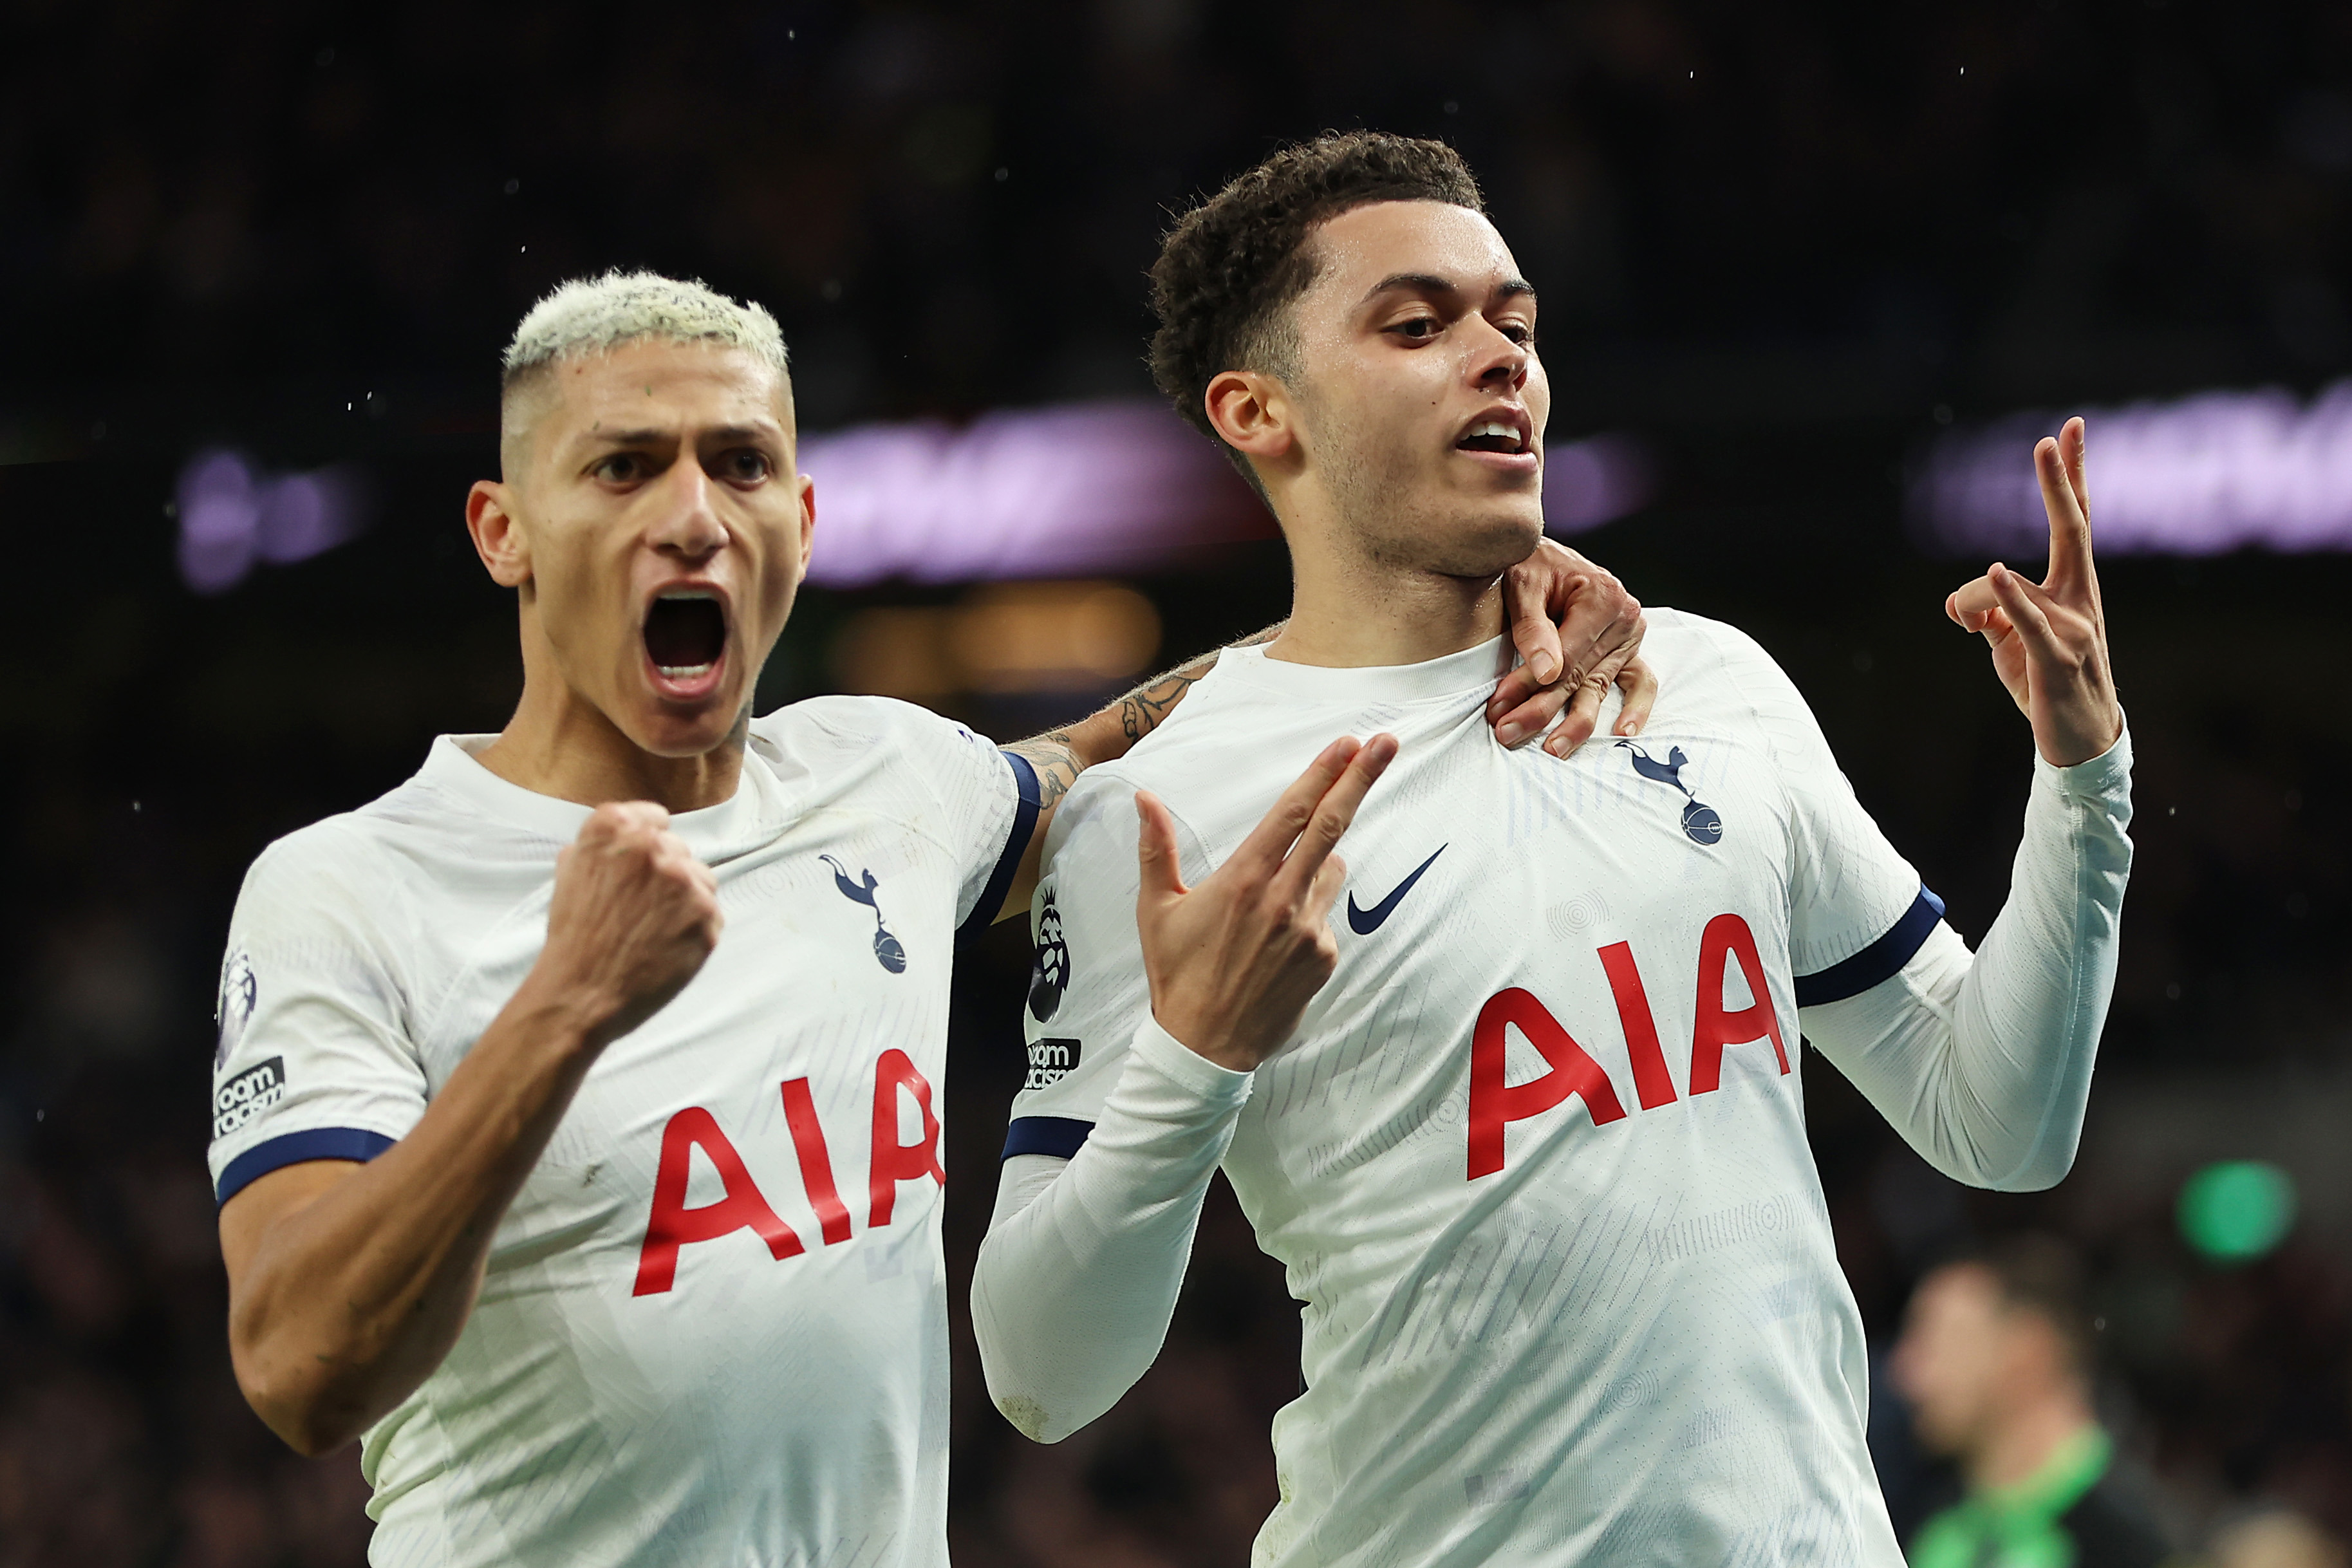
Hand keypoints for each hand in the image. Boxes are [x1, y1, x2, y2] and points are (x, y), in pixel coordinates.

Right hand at [534, 802, 722, 1045]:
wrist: (581, 994)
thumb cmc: (573, 940)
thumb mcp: (569, 876)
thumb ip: (597, 848)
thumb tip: (620, 837)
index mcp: (614, 828)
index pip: (654, 817)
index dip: (651, 840)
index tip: (645, 862)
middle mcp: (652, 847)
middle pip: (679, 850)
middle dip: (666, 875)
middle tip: (642, 909)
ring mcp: (683, 881)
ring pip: (702, 878)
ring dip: (686, 899)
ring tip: (653, 930)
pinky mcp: (706, 915)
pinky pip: (712, 914)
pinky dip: (696, 930)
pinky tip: (667, 947)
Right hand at [1136, 735, 1395, 1071]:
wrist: (1205, 1045)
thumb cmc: (1177, 974)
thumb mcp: (1156, 908)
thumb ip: (1156, 848)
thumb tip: (1143, 798)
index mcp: (1242, 879)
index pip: (1291, 813)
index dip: (1322, 773)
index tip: (1347, 743)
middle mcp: (1282, 899)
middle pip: (1331, 825)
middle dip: (1361, 779)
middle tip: (1386, 744)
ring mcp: (1308, 929)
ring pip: (1331, 871)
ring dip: (1320, 862)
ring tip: (1278, 894)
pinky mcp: (1324, 957)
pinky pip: (1325, 916)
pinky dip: (1309, 913)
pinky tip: (1275, 943)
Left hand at [1488, 539, 1658, 755]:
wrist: (1542, 554)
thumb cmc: (1530, 565)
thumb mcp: (1523, 585)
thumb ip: (1532, 627)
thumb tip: (1545, 673)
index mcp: (1602, 597)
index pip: (1564, 656)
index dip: (1530, 685)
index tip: (1499, 707)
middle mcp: (1624, 618)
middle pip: (1579, 677)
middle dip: (1540, 708)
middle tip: (1507, 732)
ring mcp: (1629, 637)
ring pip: (1602, 688)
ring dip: (1575, 723)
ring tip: (1553, 749)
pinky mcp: (1627, 650)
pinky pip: (1639, 682)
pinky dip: (1635, 707)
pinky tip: (1622, 732)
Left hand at [1944, 416, 2123, 767]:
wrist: (2080, 743)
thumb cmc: (2046, 684)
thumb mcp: (2009, 641)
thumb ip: (1987, 611)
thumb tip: (1961, 602)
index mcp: (2072, 587)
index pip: (2075, 520)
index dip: (2071, 475)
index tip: (2068, 430)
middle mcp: (2080, 598)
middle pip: (2072, 528)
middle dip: (2060, 481)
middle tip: (2052, 437)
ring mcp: (2074, 627)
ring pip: (2001, 588)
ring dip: (1970, 607)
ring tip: (1969, 628)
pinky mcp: (2056, 657)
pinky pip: (2026, 620)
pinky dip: (2006, 598)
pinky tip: (1996, 573)